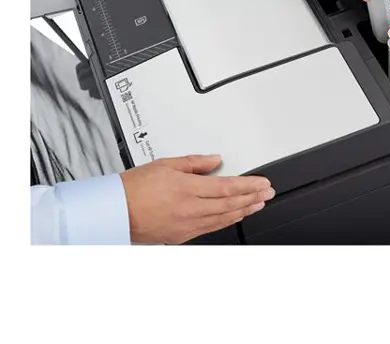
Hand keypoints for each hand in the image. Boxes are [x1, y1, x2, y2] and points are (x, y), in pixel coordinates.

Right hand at [120, 154, 273, 243]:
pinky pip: (211, 228)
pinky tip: (235, 216)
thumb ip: (194, 162)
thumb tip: (215, 160)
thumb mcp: (165, 164)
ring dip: (244, 210)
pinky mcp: (182, 236)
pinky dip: (227, 221)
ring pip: (224, 218)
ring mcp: (187, 225)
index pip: (228, 186)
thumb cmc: (133, 188)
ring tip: (258, 204)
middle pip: (230, 203)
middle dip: (253, 198)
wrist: (114, 212)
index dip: (250, 185)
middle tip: (268, 193)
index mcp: (187, 189)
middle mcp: (190, 209)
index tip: (263, 183)